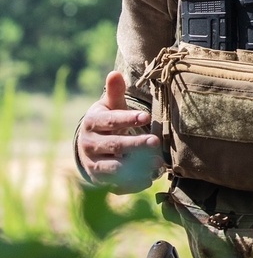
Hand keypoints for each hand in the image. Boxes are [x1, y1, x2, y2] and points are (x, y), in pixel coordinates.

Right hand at [76, 71, 160, 189]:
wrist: (90, 146)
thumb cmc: (107, 121)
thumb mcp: (110, 106)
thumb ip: (115, 92)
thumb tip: (115, 73)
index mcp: (92, 122)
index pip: (110, 120)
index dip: (127, 119)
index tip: (146, 117)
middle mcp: (89, 144)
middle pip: (114, 145)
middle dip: (135, 144)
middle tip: (155, 142)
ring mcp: (93, 163)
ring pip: (114, 167)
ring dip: (136, 166)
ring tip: (157, 163)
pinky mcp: (99, 179)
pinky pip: (115, 184)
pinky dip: (132, 183)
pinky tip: (149, 178)